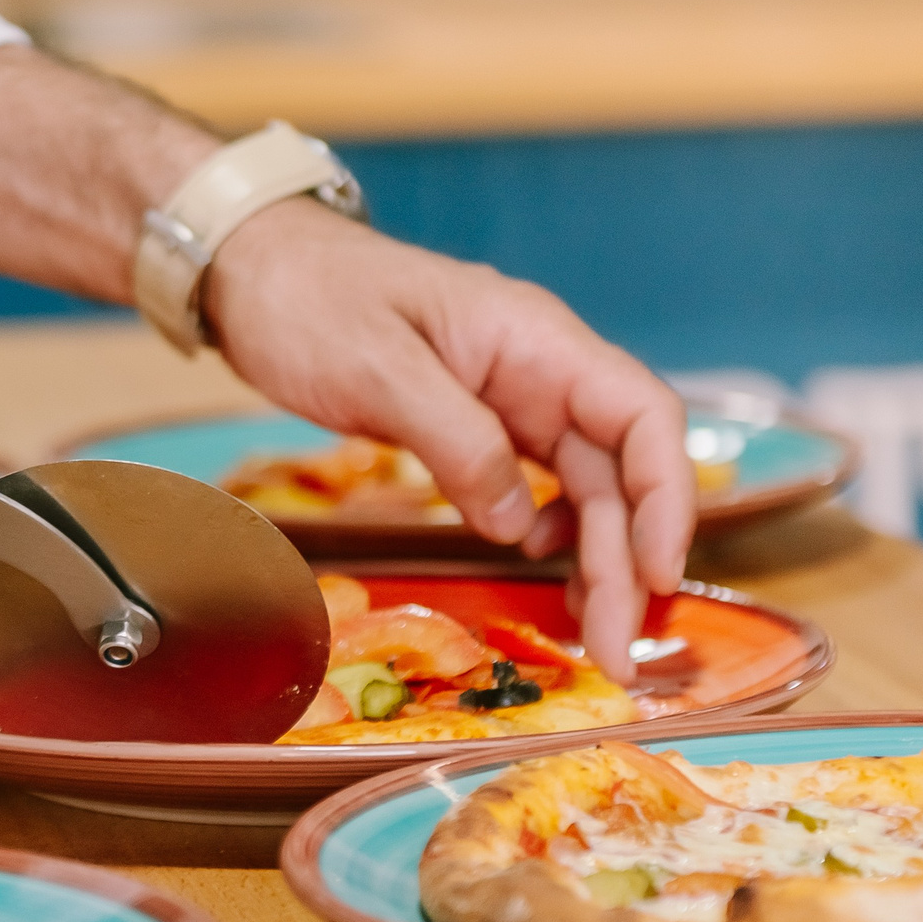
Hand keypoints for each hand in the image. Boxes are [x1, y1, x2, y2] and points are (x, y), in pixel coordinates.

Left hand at [202, 206, 694, 678]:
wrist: (254, 270)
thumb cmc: (311, 299)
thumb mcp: (379, 368)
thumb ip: (457, 441)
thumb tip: (517, 524)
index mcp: (536, 339)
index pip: (642, 416)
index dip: (667, 498)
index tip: (660, 574)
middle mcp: (541, 369)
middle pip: (620, 470)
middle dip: (627, 561)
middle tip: (612, 651)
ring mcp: (514, 396)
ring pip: (586, 486)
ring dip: (596, 560)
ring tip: (588, 635)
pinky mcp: (480, 422)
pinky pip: (540, 482)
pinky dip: (550, 531)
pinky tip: (535, 561)